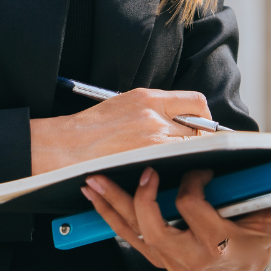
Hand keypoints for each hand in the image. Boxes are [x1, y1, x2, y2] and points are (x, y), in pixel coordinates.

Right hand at [30, 88, 209, 174]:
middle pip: (198, 129)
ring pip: (191, 150)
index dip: (203, 116)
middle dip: (199, 140)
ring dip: (191, 157)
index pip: (195, 102)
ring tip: (181, 162)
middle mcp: (154, 117)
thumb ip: (155, 107)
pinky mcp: (145, 162)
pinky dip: (178, 170)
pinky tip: (170, 172)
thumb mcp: (125, 103)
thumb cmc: (92, 126)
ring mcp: (152, 141)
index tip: (201, 125)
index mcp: (148, 98)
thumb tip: (181, 117)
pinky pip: (176, 166)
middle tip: (194, 148)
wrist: (67, 146)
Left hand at [81, 166, 270, 270]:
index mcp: (216, 243)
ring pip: (131, 230)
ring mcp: (165, 257)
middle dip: (142, 198)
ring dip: (111, 202)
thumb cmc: (252, 238)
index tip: (198, 167)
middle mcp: (187, 255)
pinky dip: (106, 213)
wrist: (236, 269)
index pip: (195, 210)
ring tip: (94, 177)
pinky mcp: (151, 253)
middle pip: (154, 227)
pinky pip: (123, 234)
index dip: (192, 186)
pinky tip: (93, 192)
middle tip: (140, 169)